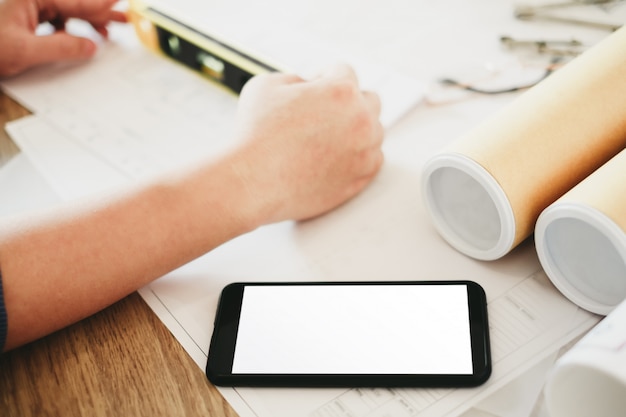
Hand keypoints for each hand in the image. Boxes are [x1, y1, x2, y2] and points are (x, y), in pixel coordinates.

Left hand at [0, 0, 126, 76]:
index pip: (75, 2)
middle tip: (124, 18)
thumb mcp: (26, 51)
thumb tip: (90, 46)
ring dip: (84, 23)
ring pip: (64, 12)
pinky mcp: (23, 18)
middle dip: (98, 13)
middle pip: (72, 4)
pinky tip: (76, 39)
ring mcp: (26, 7)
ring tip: (105, 34)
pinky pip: (53, 20)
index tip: (121, 2)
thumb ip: (62, 47)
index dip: (100, 5)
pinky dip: (68, 30)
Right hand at [231, 64, 383, 223]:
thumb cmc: (255, 133)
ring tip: (326, 138)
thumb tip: (308, 85)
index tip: (310, 91)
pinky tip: (335, 156)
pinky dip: (358, 155)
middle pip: (368, 99)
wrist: (252, 182)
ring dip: (356, 130)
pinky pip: (373, 159)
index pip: (344, 71)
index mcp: (341, 90)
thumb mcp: (268, 84)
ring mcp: (364, 150)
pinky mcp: (361, 178)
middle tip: (322, 114)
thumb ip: (296, 78)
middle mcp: (360, 119)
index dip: (323, 78)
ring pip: (374, 131)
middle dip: (348, 102)